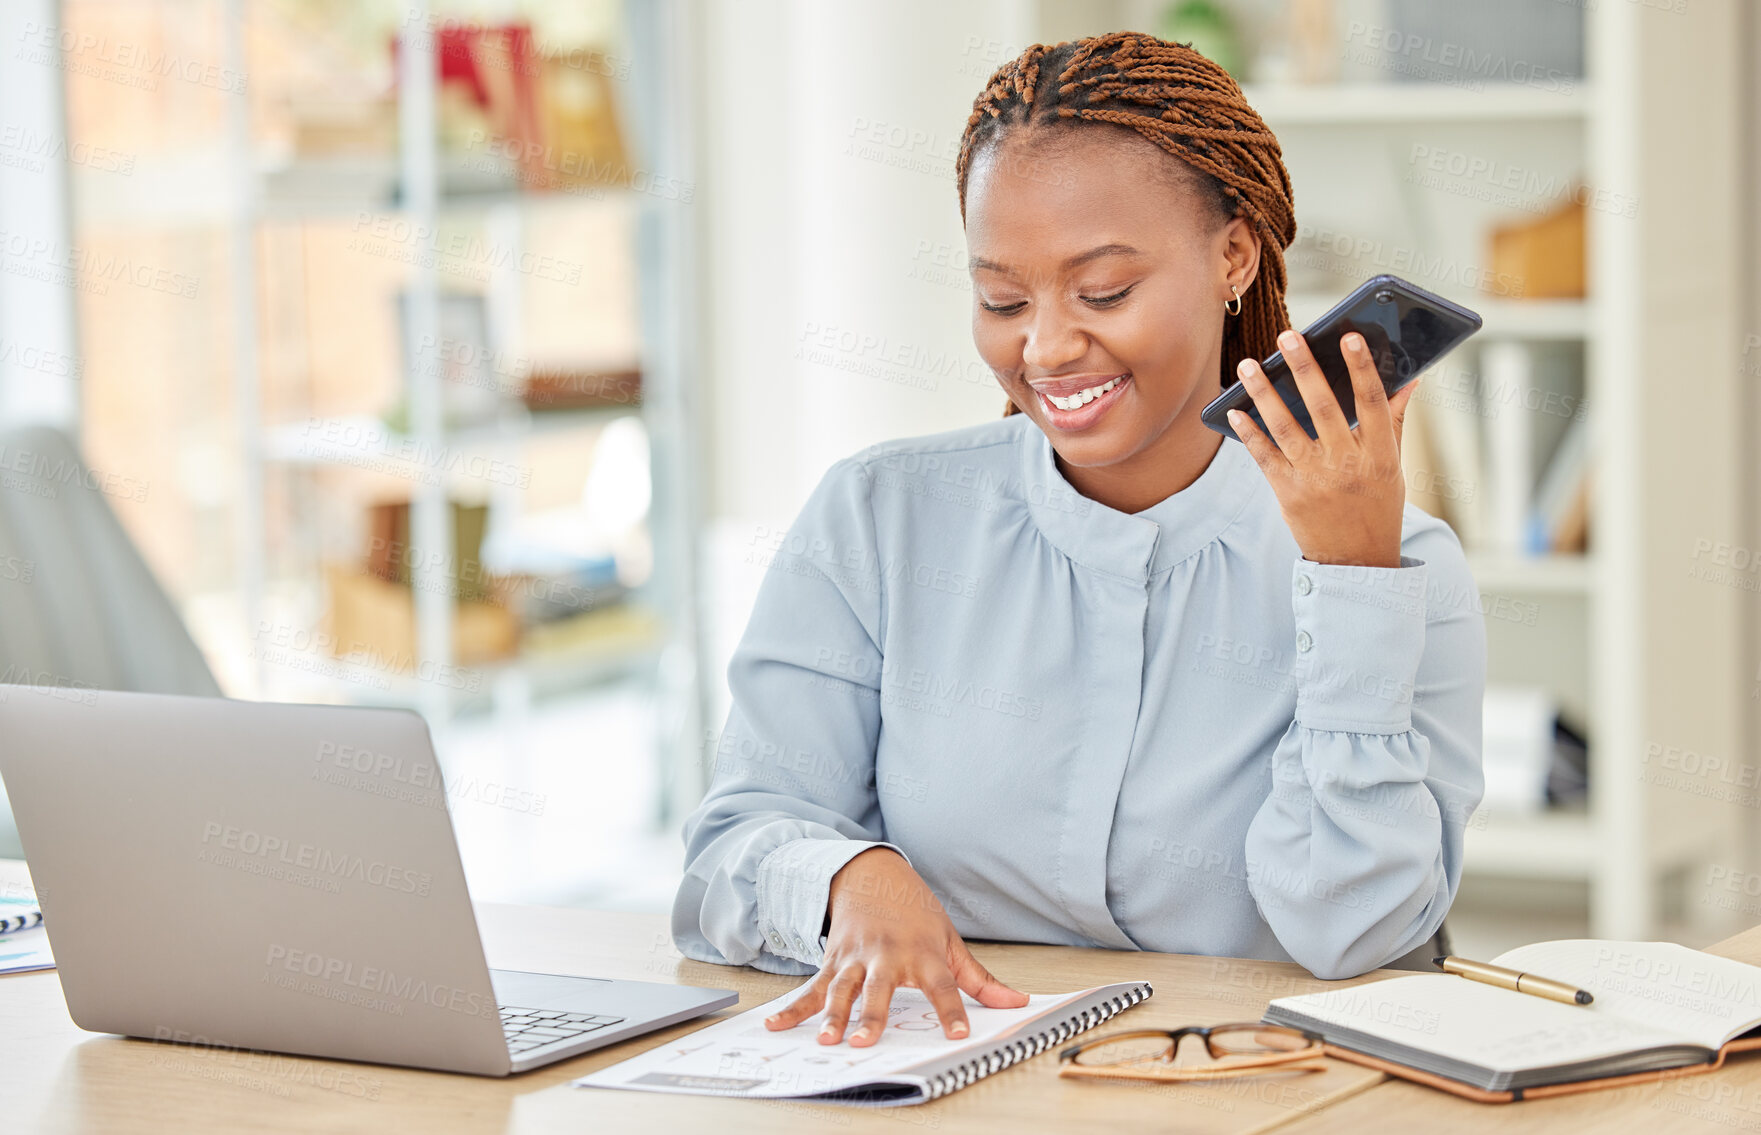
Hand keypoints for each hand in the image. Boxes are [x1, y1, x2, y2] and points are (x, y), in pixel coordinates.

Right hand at [762, 848, 1028, 1045]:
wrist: (872, 874)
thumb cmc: (915, 912)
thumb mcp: (950, 939)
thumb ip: (978, 978)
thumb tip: (1015, 1001)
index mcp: (923, 953)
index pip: (943, 986)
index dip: (951, 1011)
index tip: (958, 1034)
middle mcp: (888, 955)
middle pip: (880, 989)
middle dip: (872, 1015)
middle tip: (865, 1040)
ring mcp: (856, 957)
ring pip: (843, 989)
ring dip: (833, 1015)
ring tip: (827, 1038)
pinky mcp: (833, 959)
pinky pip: (813, 987)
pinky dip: (793, 1007)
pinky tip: (777, 1024)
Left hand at [1227, 329, 1415, 567]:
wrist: (1357, 561)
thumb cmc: (1377, 506)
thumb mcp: (1393, 467)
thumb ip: (1395, 422)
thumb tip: (1409, 380)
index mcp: (1379, 454)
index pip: (1372, 402)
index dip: (1361, 367)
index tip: (1348, 336)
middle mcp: (1348, 464)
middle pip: (1323, 407)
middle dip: (1304, 369)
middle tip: (1286, 337)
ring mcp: (1316, 480)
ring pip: (1286, 427)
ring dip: (1264, 393)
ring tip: (1249, 365)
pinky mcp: (1288, 494)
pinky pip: (1264, 457)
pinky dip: (1248, 433)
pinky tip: (1235, 410)